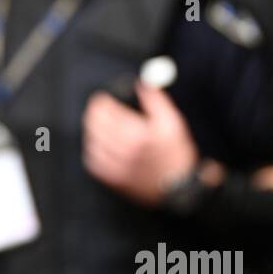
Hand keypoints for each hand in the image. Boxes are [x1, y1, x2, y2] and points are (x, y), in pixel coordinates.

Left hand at [82, 83, 198, 205]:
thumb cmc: (177, 155)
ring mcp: (117, 167)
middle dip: (94, 113)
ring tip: (99, 125)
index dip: (101, 102)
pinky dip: (93, 150)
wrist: (179, 189)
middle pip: (96, 125)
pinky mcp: (114, 179)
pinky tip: (100, 145)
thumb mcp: (173, 123)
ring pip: (92, 142)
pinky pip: (93, 162)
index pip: (107, 112)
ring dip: (92, 131)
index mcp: (137, 135)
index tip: (102, 98)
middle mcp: (124, 151)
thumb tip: (143, 84)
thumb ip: (156, 100)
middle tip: (98, 109)